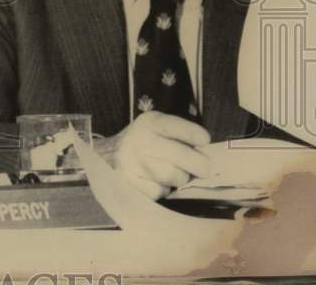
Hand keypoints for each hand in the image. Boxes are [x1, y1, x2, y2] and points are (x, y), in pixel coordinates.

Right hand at [93, 111, 210, 199]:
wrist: (108, 156)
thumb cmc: (145, 143)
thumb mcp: (158, 129)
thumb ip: (180, 136)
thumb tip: (207, 154)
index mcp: (150, 123)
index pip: (172, 126)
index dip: (191, 133)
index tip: (206, 140)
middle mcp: (140, 141)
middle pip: (179, 155)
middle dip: (199, 164)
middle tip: (205, 168)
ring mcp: (133, 163)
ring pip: (174, 176)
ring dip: (180, 178)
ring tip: (173, 172)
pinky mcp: (130, 184)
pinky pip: (160, 191)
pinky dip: (163, 189)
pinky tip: (155, 181)